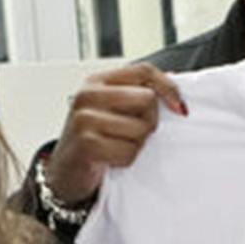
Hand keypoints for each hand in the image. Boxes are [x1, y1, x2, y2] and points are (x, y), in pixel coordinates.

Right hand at [42, 62, 187, 203]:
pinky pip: (129, 151)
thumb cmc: (92, 140)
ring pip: (141, 128)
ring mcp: (85, 119)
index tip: (179, 108)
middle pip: (147, 99)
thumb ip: (137, 94)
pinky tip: (110, 159)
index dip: (168, 87)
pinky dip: (126, 160)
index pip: (144, 71)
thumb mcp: (111, 110)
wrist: (65, 173)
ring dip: (136, 144)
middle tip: (133, 133)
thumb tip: (173, 81)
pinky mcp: (87, 144)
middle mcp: (88, 95)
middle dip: (149, 121)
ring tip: (117, 146)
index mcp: (97, 81)